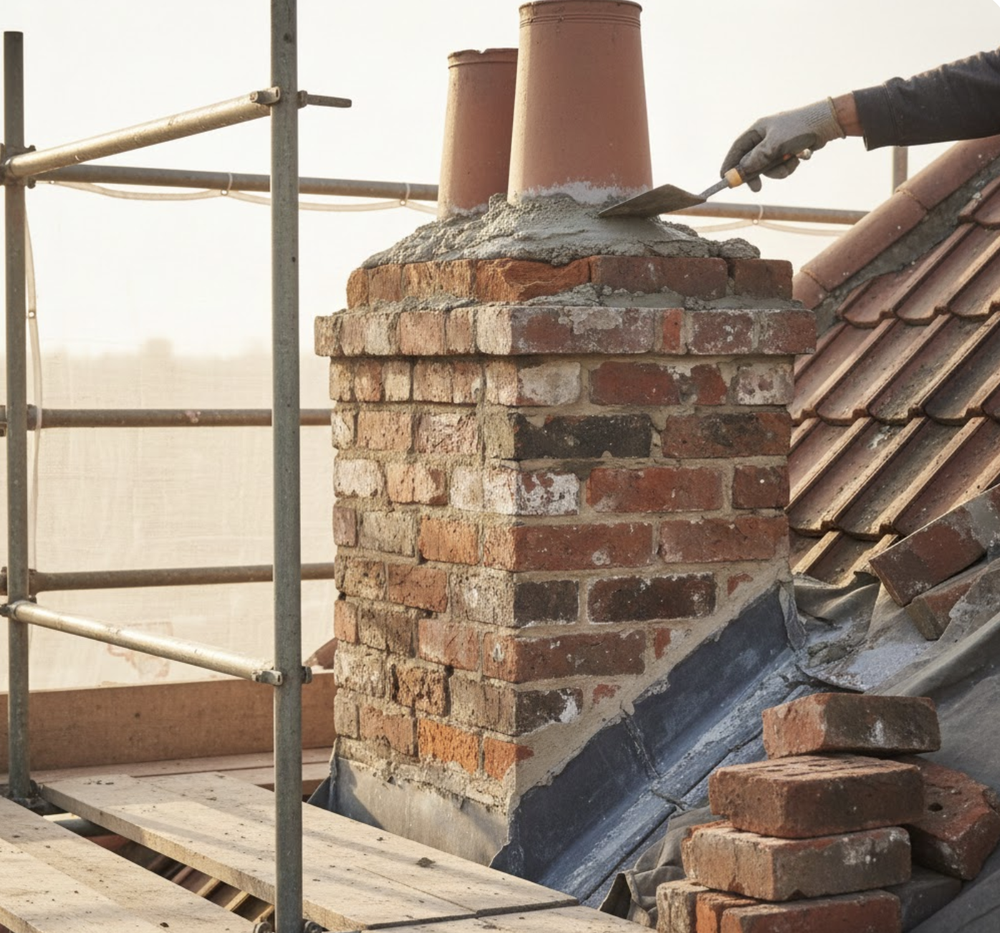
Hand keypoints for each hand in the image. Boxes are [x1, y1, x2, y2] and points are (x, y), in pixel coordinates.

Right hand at [722, 98, 844, 190]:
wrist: (827, 123)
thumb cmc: (799, 128)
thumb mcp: (775, 144)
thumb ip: (757, 158)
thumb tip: (742, 170)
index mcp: (758, 130)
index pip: (737, 148)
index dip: (730, 163)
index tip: (725, 178)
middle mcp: (765, 137)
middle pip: (751, 162)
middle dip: (756, 174)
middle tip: (756, 188)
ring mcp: (776, 146)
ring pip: (768, 168)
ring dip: (779, 170)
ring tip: (791, 161)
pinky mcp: (787, 152)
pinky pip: (781, 167)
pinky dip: (789, 167)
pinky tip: (799, 158)